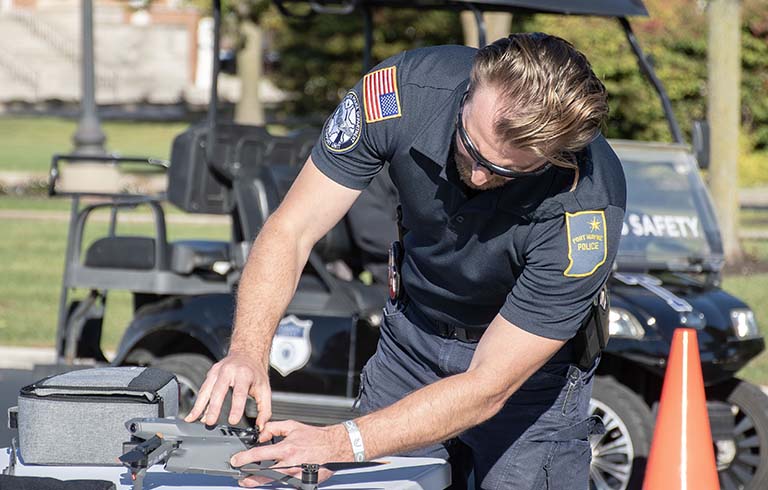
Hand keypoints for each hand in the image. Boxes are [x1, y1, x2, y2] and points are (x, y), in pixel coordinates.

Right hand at [184, 351, 271, 427]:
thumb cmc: (255, 372)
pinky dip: (198, 402)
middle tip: (210, 422)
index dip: (236, 408)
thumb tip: (261, 427)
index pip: (239, 393)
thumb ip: (265, 410)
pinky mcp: (211, 373)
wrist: (248, 354)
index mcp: (244, 374)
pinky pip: (203, 389)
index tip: (233, 421)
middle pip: (219, 391)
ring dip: (199, 406)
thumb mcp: (265, 389)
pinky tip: (194, 413)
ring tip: (193, 419)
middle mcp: (229, 371)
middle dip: (213, 408)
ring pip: (206, 389)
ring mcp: (218, 371)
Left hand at [231, 420, 351, 487]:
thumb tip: (261, 434)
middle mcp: (289, 464)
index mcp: (286, 449)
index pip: (259, 454)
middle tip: (241, 478)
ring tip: (251, 480)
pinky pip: (285, 483)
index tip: (236, 460)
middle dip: (249, 478)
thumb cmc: (316, 437)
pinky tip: (272, 479)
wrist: (334, 447)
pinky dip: (278, 481)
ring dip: (261, 481)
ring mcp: (295, 476)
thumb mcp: (292, 426)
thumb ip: (274, 428)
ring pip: (273, 481)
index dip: (244, 458)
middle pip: (263, 475)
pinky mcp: (301, 483)